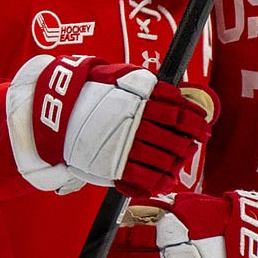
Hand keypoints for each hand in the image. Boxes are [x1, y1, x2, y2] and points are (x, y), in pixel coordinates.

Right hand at [6, 54, 213, 196]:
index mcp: (138, 98)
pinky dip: (158, 180)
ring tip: (183, 159)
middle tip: (196, 143)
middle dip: (189, 140)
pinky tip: (167, 179)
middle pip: (174, 134)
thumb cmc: (88, 93)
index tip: (204, 125)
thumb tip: (175, 92)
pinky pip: (142, 176)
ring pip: (161, 155)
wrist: (53, 112)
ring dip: (177, 159)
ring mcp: (123, 144)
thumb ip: (144, 85)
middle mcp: (134, 120)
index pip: (178, 110)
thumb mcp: (116, 77)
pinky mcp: (111, 164)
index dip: (195, 120)